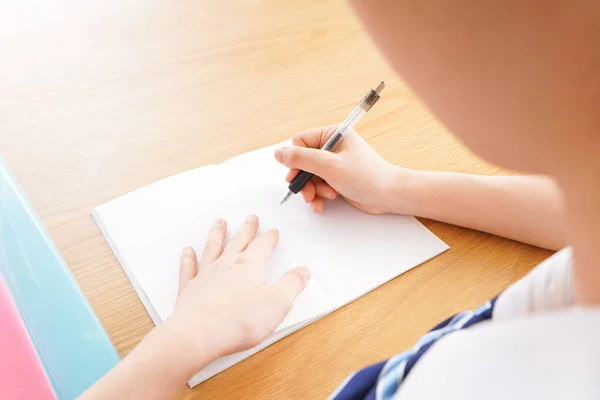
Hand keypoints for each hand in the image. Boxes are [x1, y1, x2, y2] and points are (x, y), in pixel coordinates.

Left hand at [165, 216, 309, 371]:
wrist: (198, 335)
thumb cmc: (237, 320)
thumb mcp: (278, 303)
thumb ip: (292, 284)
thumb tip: (302, 271)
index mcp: (249, 266)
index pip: (262, 246)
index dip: (269, 238)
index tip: (272, 232)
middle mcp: (226, 266)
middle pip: (238, 242)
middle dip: (246, 229)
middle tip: (250, 218)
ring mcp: (206, 276)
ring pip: (212, 248)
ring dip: (217, 234)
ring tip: (219, 223)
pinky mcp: (190, 291)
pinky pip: (189, 269)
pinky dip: (188, 258)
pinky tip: (187, 251)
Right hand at [274, 125, 405, 213]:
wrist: (389, 196)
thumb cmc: (366, 176)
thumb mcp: (329, 166)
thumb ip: (301, 158)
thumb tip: (278, 153)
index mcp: (332, 134)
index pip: (299, 141)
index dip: (295, 160)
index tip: (296, 176)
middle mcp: (332, 147)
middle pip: (302, 161)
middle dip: (304, 180)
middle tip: (308, 193)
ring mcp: (334, 164)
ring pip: (308, 176)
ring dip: (312, 190)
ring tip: (323, 198)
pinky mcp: (337, 179)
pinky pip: (317, 186)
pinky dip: (318, 196)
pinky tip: (323, 204)